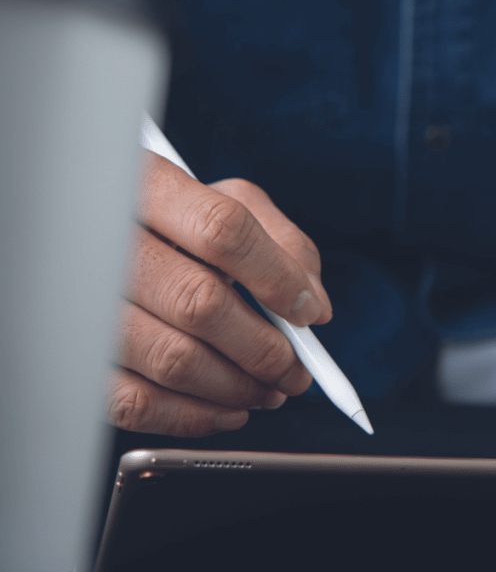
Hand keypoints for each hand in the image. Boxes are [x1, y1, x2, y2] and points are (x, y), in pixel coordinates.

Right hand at [107, 152, 332, 435]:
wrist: (92, 237)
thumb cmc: (176, 222)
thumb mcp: (231, 203)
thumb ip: (285, 244)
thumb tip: (313, 305)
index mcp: (149, 186)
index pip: (222, 231)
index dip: (277, 279)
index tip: (308, 313)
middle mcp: (104, 241)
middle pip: (200, 303)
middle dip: (266, 350)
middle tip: (295, 370)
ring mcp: (80, 302)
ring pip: (173, 359)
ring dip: (237, 387)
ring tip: (267, 390)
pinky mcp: (75, 357)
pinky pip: (134, 402)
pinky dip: (194, 416)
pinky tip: (226, 408)